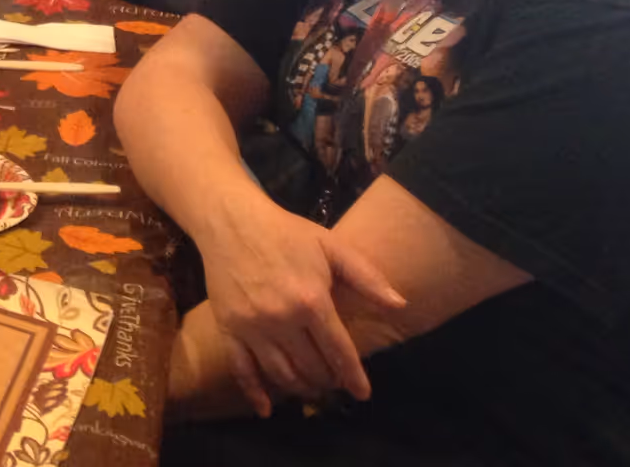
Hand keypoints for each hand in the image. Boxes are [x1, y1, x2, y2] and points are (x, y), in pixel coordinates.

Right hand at [197, 196, 404, 413]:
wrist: (231, 221)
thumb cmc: (285, 232)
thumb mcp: (331, 245)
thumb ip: (367, 277)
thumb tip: (400, 305)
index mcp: (311, 300)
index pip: (339, 352)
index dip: (354, 376)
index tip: (363, 393)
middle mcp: (282, 319)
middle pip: (312, 367)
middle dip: (329, 380)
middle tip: (335, 381)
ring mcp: (252, 327)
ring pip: (282, 374)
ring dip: (301, 387)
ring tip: (311, 386)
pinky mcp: (228, 328)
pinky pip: (242, 369)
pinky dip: (254, 393)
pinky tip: (266, 409)